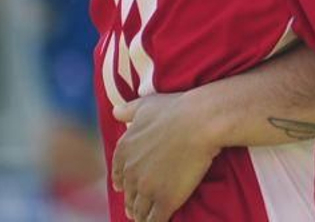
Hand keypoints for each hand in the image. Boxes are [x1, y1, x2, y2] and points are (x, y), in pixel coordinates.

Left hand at [110, 92, 218, 221]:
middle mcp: (131, 172)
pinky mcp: (165, 200)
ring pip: (139, 211)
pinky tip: (161, 221)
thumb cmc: (176, 109)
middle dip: (132, 202)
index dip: (124, 183)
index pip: (118, 175)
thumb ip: (128, 110)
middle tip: (137, 209)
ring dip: (142, 216)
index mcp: (124, 151)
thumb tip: (114, 111)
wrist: (200, 121)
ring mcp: (146, 188)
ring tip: (147, 219)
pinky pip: (155, 220)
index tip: (127, 188)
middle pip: (128, 195)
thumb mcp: (147, 104)